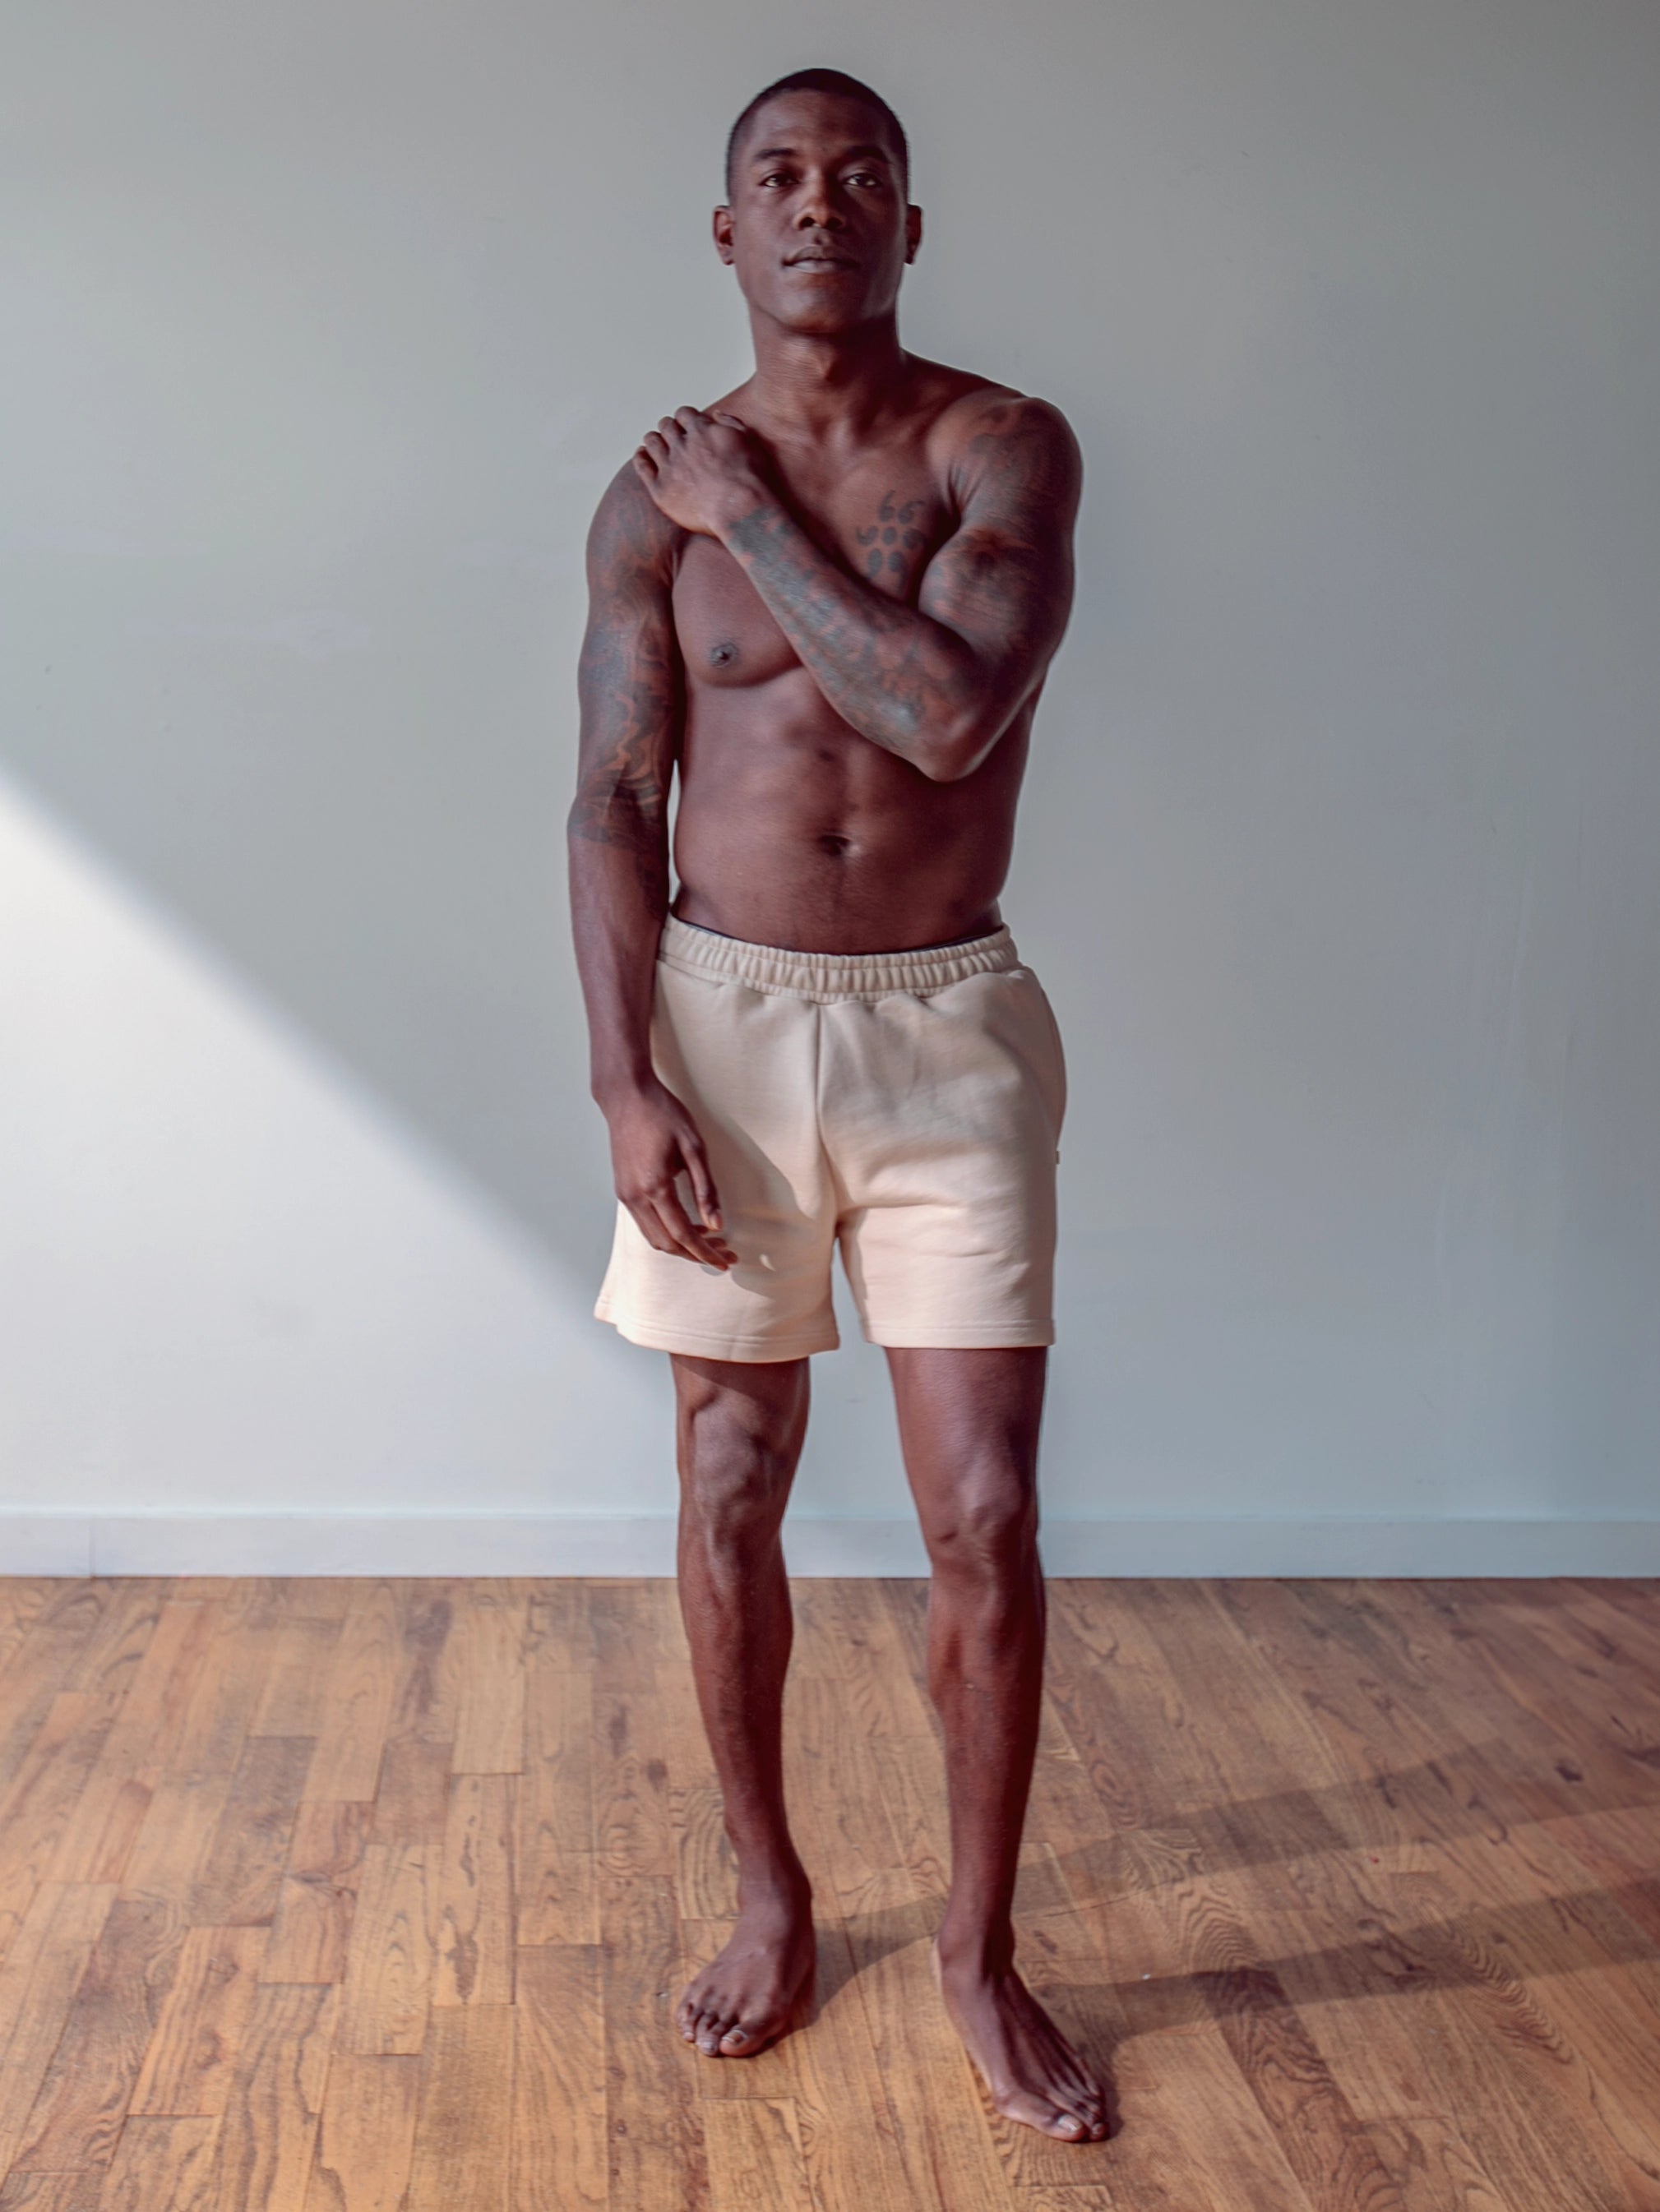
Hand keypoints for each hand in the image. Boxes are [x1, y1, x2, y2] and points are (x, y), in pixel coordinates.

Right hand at [604, 1076, 736, 1268]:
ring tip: (709, 1242)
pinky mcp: (622, 1189)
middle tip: (723, 1254)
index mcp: (655, 1186)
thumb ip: (706, 1189)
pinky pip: (645, 1223)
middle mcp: (635, 1196)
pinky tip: (687, 1225)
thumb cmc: (662, 1114)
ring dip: (680, 1246)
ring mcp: (625, 1194)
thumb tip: (717, 1224)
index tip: (725, 1261)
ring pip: (653, 1237)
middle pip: (666, 1243)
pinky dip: (666, 1232)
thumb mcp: (694, 1148)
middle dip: (696, 1255)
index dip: (706, 1253)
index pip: (683, 1234)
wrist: (627, 1096)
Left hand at [632, 407, 767, 538]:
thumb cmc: (750, 479)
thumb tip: (716, 414)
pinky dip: (640, 457)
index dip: (685, 418)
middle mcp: (682, 445)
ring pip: (652, 442)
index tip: (687, 425)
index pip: (684, 414)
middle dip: (669, 428)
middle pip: (666, 426)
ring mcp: (670, 467)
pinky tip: (642, 455)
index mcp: (702, 430)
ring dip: (654, 439)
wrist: (741, 512)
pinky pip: (642, 466)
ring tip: (655, 443)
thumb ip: (730, 423)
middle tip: (671, 435)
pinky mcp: (661, 489)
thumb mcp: (749, 441)